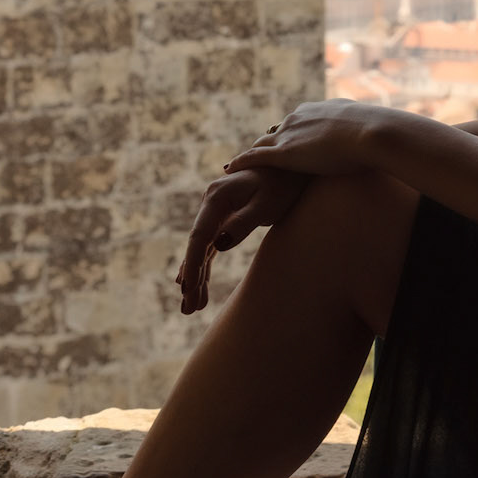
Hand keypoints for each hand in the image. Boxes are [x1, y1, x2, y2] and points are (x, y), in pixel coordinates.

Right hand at [176, 164, 305, 314]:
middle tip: (188, 309)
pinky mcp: (224, 218)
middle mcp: (211, 202)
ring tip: (191, 308)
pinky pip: (210, 246)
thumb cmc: (282, 185)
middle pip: (197, 245)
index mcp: (218, 196)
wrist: (291, 168)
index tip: (186, 288)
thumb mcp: (266, 205)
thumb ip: (243, 224)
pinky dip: (205, 267)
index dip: (191, 263)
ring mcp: (216, 210)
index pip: (199, 235)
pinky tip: (198, 287)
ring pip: (202, 249)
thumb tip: (217, 245)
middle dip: (191, 278)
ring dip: (196, 277)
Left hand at [223, 99, 387, 180]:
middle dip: (267, 142)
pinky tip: (229, 169)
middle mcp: (299, 118)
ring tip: (238, 164)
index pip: (298, 122)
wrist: (371, 133)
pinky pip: (254, 157)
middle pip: (276, 131)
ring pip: (262, 143)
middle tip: (257, 154)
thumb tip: (381, 133)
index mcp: (318, 110)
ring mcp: (289, 134)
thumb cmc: (376, 133)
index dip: (290, 133)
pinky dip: (241, 162)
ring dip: (251, 154)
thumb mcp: (368, 127)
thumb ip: (365, 131)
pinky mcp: (284, 153)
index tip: (284, 141)